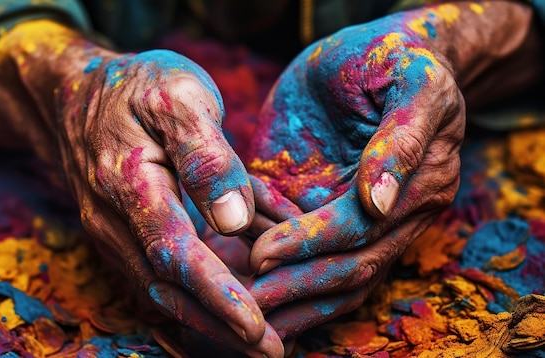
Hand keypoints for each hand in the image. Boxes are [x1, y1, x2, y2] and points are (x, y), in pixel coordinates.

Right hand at [0, 20, 283, 356]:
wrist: (72, 93)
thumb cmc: (136, 87)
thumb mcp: (176, 98)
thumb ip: (205, 157)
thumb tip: (234, 220)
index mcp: (131, 183)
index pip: (175, 253)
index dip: (217, 294)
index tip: (258, 328)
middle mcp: (113, 220)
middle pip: (166, 289)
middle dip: (219, 326)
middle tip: (273, 350)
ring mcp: (111, 233)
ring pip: (158, 292)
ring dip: (207, 321)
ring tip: (258, 340)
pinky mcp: (118, 236)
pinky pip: (151, 279)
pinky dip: (189, 302)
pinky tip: (220, 314)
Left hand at [244, 1, 538, 339]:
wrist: (372, 55)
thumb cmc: (393, 59)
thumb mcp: (412, 80)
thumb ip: (401, 139)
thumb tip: (379, 202)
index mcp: (421, 187)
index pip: (362, 232)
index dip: (311, 245)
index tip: (262, 255)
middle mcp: (396, 216)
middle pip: (350, 270)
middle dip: (298, 288)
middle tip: (246, 303)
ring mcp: (365, 222)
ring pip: (337, 282)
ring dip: (294, 302)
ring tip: (245, 314)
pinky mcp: (334, 215)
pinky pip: (314, 259)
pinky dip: (286, 278)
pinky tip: (249, 289)